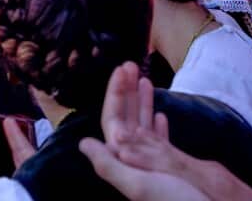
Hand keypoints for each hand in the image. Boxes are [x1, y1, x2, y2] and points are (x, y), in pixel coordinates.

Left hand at [84, 62, 251, 199]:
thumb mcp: (137, 186)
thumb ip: (108, 165)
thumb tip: (82, 142)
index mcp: (125, 162)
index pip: (113, 119)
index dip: (115, 92)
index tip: (122, 69)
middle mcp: (135, 160)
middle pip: (126, 117)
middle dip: (127, 90)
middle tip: (132, 64)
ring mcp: (152, 163)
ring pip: (143, 126)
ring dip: (143, 102)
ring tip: (145, 79)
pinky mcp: (169, 168)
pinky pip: (160, 141)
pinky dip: (158, 124)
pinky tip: (162, 115)